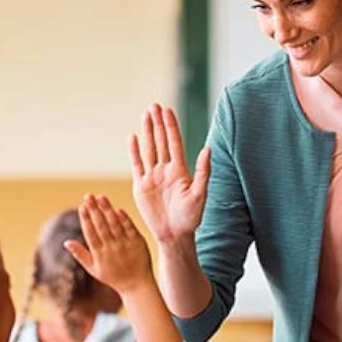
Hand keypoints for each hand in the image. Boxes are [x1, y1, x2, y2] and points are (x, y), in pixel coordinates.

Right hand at [64, 195, 154, 296]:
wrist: (136, 285)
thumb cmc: (113, 277)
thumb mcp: (93, 269)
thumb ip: (80, 254)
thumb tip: (66, 242)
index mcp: (100, 254)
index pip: (90, 233)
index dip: (86, 219)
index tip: (82, 206)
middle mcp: (112, 248)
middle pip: (101, 226)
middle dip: (94, 209)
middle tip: (88, 196)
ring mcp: (125, 245)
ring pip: (115, 224)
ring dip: (107, 209)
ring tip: (101, 197)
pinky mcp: (138, 242)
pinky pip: (130, 228)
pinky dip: (124, 218)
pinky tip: (117, 208)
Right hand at [129, 103, 210, 244]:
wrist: (175, 235)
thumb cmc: (191, 218)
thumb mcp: (200, 194)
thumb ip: (203, 171)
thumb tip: (208, 149)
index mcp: (180, 170)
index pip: (174, 142)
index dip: (170, 126)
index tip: (167, 109)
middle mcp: (166, 170)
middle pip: (161, 141)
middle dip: (158, 123)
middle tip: (154, 105)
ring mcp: (153, 177)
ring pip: (149, 149)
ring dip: (147, 132)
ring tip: (145, 115)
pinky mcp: (142, 186)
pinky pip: (137, 165)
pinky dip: (134, 151)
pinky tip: (133, 137)